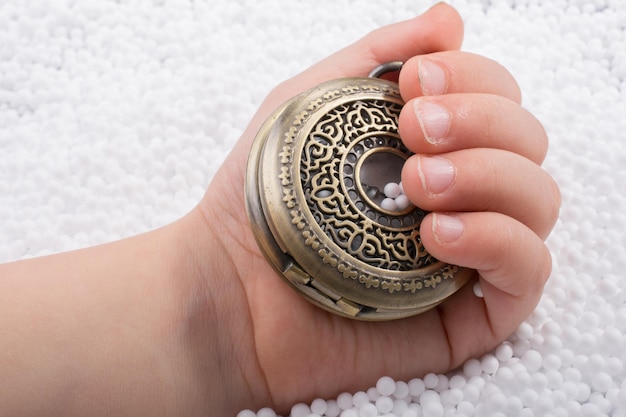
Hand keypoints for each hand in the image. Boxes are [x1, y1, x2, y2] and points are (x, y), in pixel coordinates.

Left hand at [194, 2, 559, 413]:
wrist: (229, 291)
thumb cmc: (263, 197)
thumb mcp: (307, 103)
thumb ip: (374, 57)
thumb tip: (449, 19)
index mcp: (434, 148)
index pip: (497, 98)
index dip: (473, 79)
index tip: (413, 85)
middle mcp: (463, 196)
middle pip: (527, 144)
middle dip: (481, 124)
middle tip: (413, 133)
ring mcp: (469, 256)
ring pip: (538, 202)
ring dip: (490, 177)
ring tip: (418, 185)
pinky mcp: (469, 315)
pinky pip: (529, 273)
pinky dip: (499, 240)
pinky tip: (438, 234)